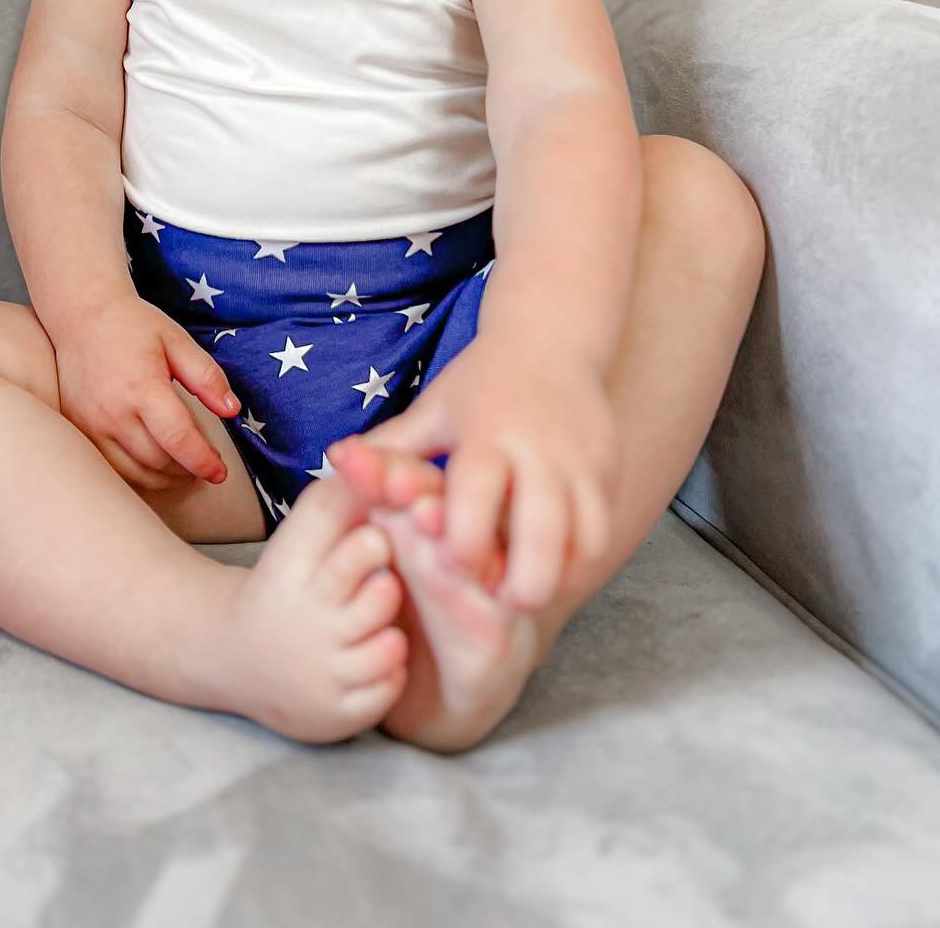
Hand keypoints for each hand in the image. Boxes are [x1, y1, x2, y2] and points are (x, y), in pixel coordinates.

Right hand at [50, 298, 241, 491]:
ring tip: (184, 467)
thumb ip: (207, 377)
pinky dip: (138, 474)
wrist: (81, 318)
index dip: (202, 461)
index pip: (177, 438)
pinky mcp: (80, 432)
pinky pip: (112, 469)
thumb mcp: (177, 341)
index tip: (219, 472)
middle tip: (205, 462)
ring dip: (165, 478)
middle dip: (188, 469)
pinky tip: (154, 464)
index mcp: (142, 386)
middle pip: (158, 461)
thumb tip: (232, 410)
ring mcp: (91, 426)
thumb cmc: (132, 326)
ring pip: (134, 473)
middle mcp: (113, 412)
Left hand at [329, 342, 620, 613]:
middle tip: (499, 601)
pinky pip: (602, 530)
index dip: (462, 545)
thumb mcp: (432, 410)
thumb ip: (389, 449)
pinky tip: (554, 567)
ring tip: (527, 590)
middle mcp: (538, 449)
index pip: (475, 499)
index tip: (452, 566)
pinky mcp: (607, 468)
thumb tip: (332, 464)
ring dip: (557, 576)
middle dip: (520, 580)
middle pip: (540, 533)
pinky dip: (581, 559)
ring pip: (584, 540)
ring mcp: (580, 460)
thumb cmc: (478, 385)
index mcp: (485, 434)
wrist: (551, 337)